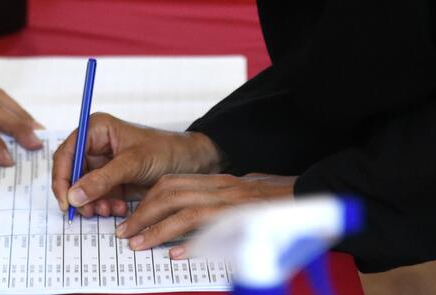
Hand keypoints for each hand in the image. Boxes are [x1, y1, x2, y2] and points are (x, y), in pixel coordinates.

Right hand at [51, 113, 220, 218]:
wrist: (191, 163)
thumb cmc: (165, 151)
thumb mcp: (132, 164)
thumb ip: (101, 180)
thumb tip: (73, 196)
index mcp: (96, 130)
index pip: (66, 154)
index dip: (62, 178)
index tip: (66, 201)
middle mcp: (95, 145)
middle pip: (72, 174)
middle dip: (80, 195)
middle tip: (89, 212)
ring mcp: (103, 164)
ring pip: (84, 189)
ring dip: (94, 203)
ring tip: (109, 211)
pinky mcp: (112, 180)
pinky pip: (99, 197)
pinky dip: (106, 206)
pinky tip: (120, 209)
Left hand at [117, 173, 296, 256]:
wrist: (310, 194)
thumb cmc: (274, 199)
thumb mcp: (238, 195)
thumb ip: (213, 202)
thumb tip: (186, 226)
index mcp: (216, 181)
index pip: (170, 183)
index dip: (146, 200)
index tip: (131, 218)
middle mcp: (221, 188)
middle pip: (171, 194)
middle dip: (143, 214)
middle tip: (125, 234)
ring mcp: (234, 202)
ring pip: (187, 211)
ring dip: (158, 229)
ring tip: (140, 244)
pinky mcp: (246, 218)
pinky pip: (215, 230)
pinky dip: (193, 243)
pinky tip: (176, 255)